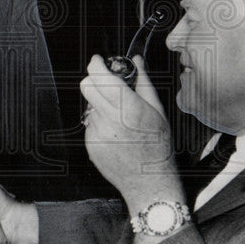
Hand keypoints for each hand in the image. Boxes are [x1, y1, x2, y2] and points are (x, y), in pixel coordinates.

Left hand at [79, 55, 183, 212]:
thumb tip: (137, 61)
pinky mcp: (90, 144)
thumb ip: (144, 82)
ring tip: (119, 117)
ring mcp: (97, 133)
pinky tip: (116, 133)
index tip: (99, 61)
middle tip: (106, 83)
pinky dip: (100, 122)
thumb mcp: (158, 110)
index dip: (96, 64)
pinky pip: (90, 124)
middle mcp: (109, 119)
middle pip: (86, 86)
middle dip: (94, 79)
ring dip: (100, 103)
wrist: (149, 182)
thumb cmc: (158, 147)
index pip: (99, 76)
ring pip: (89, 105)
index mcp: (128, 108)